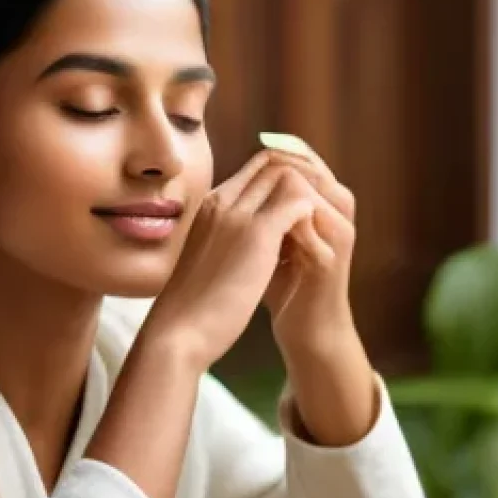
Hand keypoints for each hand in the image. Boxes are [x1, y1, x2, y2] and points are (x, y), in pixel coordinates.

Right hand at [143, 151, 318, 368]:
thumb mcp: (207, 259)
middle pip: (272, 164)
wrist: (178, 332)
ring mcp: (238, 214)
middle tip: (318, 213)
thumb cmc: (192, 307)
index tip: (301, 205)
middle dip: (301, 182)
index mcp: (210, 206)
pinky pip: (298, 203)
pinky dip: (312, 217)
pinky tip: (316, 244)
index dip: (283, 180)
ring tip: (319, 228)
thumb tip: (245, 247)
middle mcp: (222, 201)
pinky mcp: (257, 233)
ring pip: (286, 176)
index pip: (255, 169)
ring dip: (308, 197)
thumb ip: (225, 241)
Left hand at [256, 140, 376, 445]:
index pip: (306, 160)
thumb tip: (236, 177)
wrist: (307, 327)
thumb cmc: (282, 284)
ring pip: (317, 191)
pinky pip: (314, 223)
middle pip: (315, 168)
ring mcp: (339, 235)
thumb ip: (260, 209)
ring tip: (256, 188)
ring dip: (287, 186)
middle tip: (257, 157)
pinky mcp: (333, 259)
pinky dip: (288, 218)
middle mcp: (337, 214)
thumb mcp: (266, 239)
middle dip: (285, 161)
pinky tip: (262, 220)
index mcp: (323, 205)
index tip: (254, 142)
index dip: (280, 149)